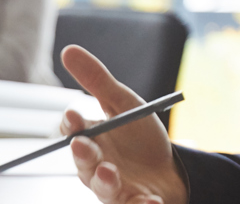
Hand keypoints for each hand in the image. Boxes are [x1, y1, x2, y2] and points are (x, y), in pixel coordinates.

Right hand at [60, 45, 185, 203]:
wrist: (170, 167)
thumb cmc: (139, 136)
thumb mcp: (123, 102)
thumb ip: (97, 80)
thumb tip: (68, 50)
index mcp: (91, 139)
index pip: (72, 131)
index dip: (70, 124)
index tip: (73, 114)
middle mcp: (96, 166)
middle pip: (83, 162)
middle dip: (82, 154)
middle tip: (82, 144)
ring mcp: (115, 187)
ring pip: (103, 189)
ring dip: (104, 181)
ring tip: (110, 172)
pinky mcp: (136, 202)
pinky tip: (149, 201)